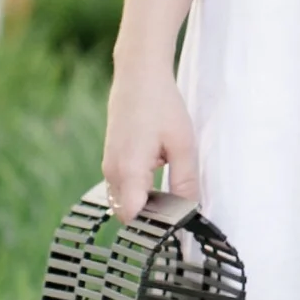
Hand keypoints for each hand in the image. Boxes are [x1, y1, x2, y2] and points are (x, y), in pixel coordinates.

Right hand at [102, 65, 199, 219]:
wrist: (138, 75)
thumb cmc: (162, 105)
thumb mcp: (183, 144)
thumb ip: (185, 181)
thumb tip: (191, 210)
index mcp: (129, 170)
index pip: (132, 217)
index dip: (153, 224)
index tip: (175, 219)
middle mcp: (112, 171)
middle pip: (127, 212)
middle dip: (150, 215)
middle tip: (177, 204)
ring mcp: (108, 165)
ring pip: (123, 200)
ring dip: (144, 200)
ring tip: (170, 187)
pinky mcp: (111, 158)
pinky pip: (122, 186)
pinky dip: (138, 188)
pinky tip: (159, 171)